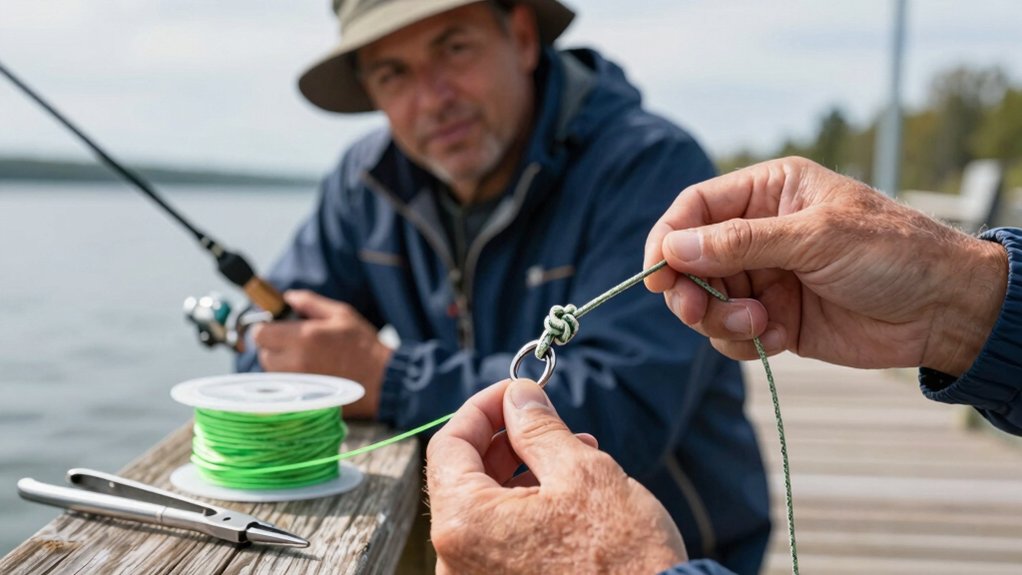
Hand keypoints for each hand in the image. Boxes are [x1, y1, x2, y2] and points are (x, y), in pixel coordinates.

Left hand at [250, 290, 392, 417]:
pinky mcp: (301, 397)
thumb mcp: (341, 314)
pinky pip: (284, 385)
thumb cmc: (363, 346)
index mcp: (303, 337)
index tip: (276, 327)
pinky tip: (309, 372)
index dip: (266, 327)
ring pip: (272, 371)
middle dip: (274, 346)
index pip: (260, 334)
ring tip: (304, 358)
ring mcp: (297, 383)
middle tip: (293, 342)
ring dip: (280, 363)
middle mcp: (295, 362)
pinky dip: (290, 378)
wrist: (381, 380)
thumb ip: (310, 302)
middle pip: (263, 354)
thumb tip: (288, 297)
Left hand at [426, 379, 685, 574]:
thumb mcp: (582, 472)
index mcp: (464, 523)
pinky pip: (502, 539)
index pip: (448, 445)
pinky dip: (528, 508)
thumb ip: (538, 428)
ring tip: (574, 451)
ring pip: (487, 507)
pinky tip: (570, 492)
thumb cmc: (622, 556)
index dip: (482, 408)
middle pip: (465, 477)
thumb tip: (518, 397)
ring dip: (523, 471)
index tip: (516, 391)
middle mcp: (456, 560)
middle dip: (507, 439)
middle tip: (547, 418)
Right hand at [644, 156, 1007, 375]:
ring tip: (760, 325)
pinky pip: (732, 333)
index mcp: (769, 191)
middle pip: (690, 259)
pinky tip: (780, 337)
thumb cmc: (893, 253)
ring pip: (706, 300)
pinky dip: (743, 341)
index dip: (667, 239)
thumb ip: (742, 243)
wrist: (944, 310)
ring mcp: (765, 276)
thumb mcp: (816, 238)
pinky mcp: (774, 317)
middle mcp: (759, 232)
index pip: (696, 208)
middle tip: (697, 311)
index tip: (655, 275)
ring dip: (720, 319)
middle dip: (689, 289)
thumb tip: (674, 247)